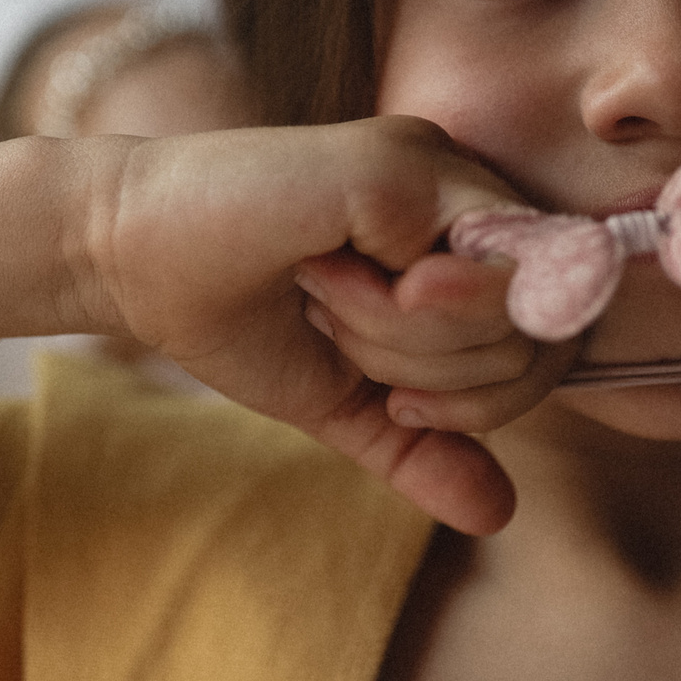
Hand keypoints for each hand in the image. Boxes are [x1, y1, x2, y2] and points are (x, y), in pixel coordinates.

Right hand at [95, 116, 572, 533]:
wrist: (125, 257)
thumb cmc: (230, 313)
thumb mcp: (341, 398)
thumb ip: (422, 445)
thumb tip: (500, 515)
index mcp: (468, 235)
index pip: (556, 342)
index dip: (491, 398)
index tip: (398, 396)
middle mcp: (471, 189)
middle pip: (546, 336)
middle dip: (437, 373)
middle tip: (346, 327)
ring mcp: (445, 168)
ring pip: (515, 310)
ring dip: (405, 340)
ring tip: (328, 292)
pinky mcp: (405, 165)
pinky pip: (469, 281)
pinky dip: (394, 312)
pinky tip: (326, 274)